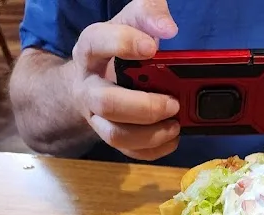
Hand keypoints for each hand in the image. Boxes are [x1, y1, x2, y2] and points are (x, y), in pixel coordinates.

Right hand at [70, 0, 180, 159]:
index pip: (96, 43)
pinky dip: (154, 149)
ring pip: (115, 135)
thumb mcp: (130, 21)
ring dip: (150, 134)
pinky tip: (172, 137)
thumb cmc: (116, 48)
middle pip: (106, 103)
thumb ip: (148, 13)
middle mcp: (88, 87)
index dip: (123, 44)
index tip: (152, 48)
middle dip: (144, 107)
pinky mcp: (109, 135)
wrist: (92, 79)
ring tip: (175, 124)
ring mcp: (96, 116)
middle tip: (173, 102)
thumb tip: (168, 28)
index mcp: (90, 51)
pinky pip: (128, 152)